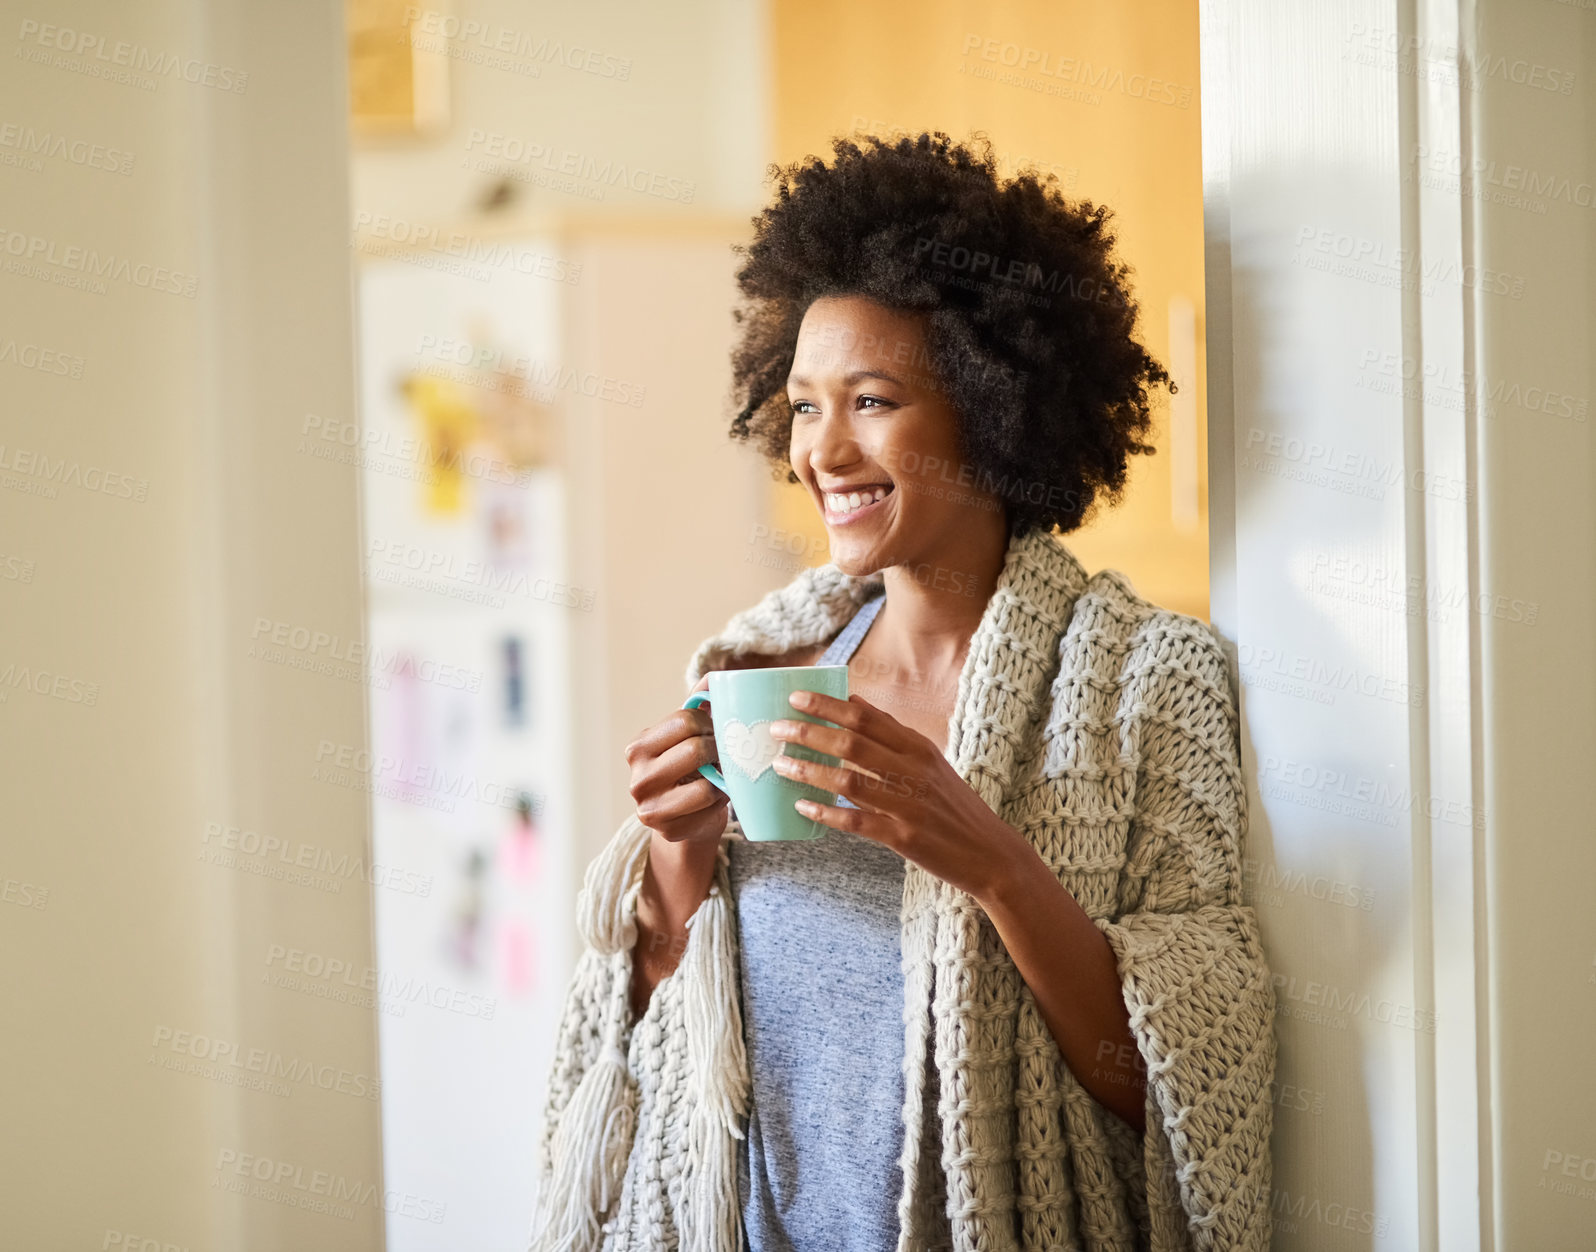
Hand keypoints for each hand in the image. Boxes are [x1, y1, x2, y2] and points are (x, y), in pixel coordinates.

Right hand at [623, 673, 728, 847]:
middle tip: (726, 754)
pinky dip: (721, 800)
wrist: (684, 819)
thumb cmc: (688, 770)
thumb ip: (699, 705)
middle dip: (719, 749)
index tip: (717, 731)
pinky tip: (717, 797)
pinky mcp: (670, 831)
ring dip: (723, 778)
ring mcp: (650, 809)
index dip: (710, 723)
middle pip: (695, 749)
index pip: (685, 720)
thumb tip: (716, 678)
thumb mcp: (687, 737)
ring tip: (723, 774)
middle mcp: (638, 778)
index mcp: (639, 748)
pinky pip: (712, 809)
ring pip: (706, 784)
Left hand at [768, 689, 1025, 904]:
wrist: (992, 853)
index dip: (828, 705)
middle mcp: (914, 770)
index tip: (795, 696)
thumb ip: (892, 732)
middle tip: (777, 728)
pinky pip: (858, 822)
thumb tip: (854, 702)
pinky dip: (828, 813)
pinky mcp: (905, 837)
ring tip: (780, 764)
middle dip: (809, 733)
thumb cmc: (954, 805)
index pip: (866, 718)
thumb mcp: (931, 760)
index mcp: (919, 747)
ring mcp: (909, 804)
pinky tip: (803, 807)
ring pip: (849, 781)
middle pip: (852, 744)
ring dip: (810, 771)